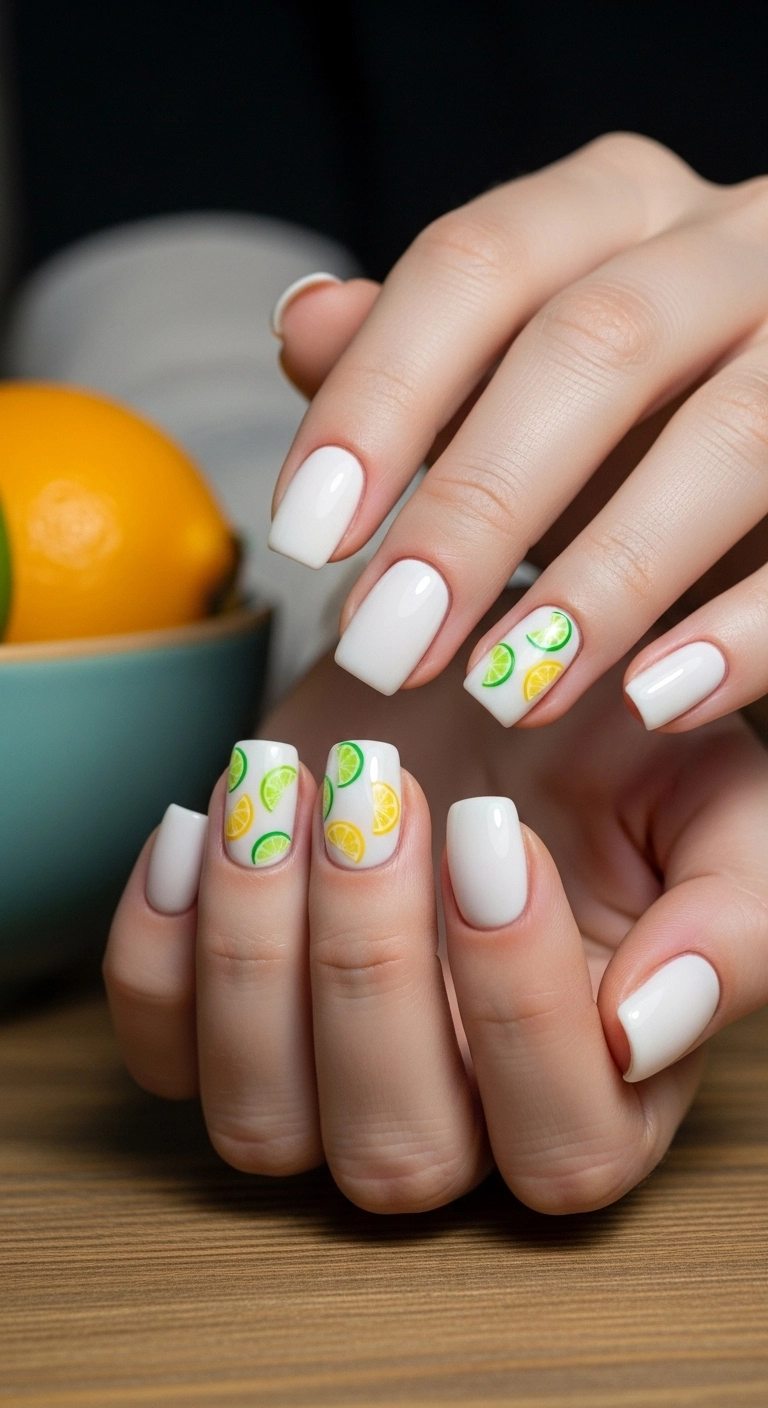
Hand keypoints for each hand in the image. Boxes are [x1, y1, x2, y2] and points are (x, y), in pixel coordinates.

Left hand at [103, 611, 767, 1213]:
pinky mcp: (220, 1023)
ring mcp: (325, 1081)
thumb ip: (729, 916)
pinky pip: (161, 1046)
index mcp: (599, 1090)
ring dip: (256, 951)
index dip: (520, 1007)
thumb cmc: (600, 743)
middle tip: (378, 795)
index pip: (564, 1142)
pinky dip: (155, 944)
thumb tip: (652, 1024)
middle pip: (399, 1152)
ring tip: (279, 791)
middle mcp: (460, 1116)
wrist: (473, 673)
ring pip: (265, 1122)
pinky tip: (204, 820)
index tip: (492, 830)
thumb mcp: (708, 802)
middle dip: (373, 966)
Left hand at [268, 133, 767, 733]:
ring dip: (604, 580)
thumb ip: (424, 359)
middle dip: (477, 506)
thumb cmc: (639, 415)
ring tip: (509, 688)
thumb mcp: (521, 382)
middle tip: (387, 644)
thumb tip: (306, 324)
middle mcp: (731, 244)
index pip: (475, 265)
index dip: (381, 396)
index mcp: (616, 209)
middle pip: (594, 347)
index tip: (307, 531)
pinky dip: (745, 630)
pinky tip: (657, 701)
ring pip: (727, 441)